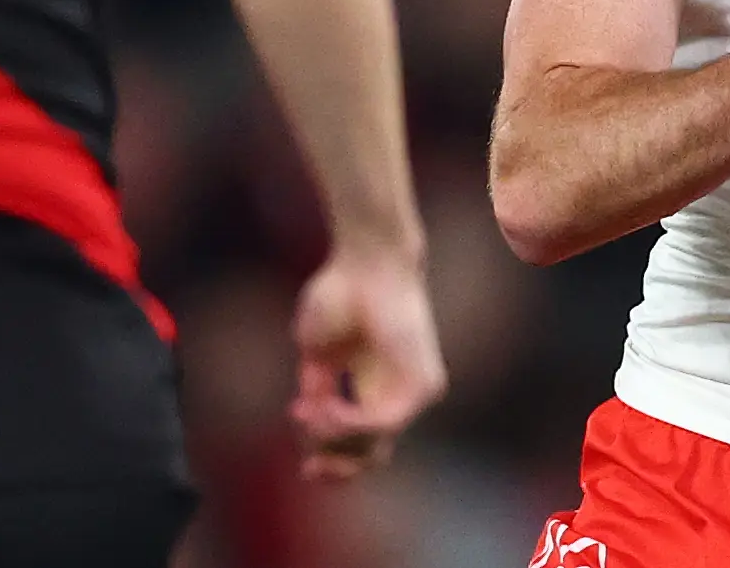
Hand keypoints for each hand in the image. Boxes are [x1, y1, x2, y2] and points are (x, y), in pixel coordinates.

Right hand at [288, 246, 446, 481]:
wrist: (366, 260)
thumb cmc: (339, 293)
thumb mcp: (316, 353)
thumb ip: (317, 391)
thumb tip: (311, 424)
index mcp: (372, 387)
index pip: (360, 444)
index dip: (331, 461)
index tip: (306, 469)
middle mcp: (396, 394)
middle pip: (371, 456)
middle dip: (337, 467)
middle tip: (309, 468)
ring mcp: (413, 392)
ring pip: (375, 445)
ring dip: (334, 437)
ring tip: (308, 415)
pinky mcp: (423, 385)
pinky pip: (384, 423)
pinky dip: (350, 422)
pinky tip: (327, 408)